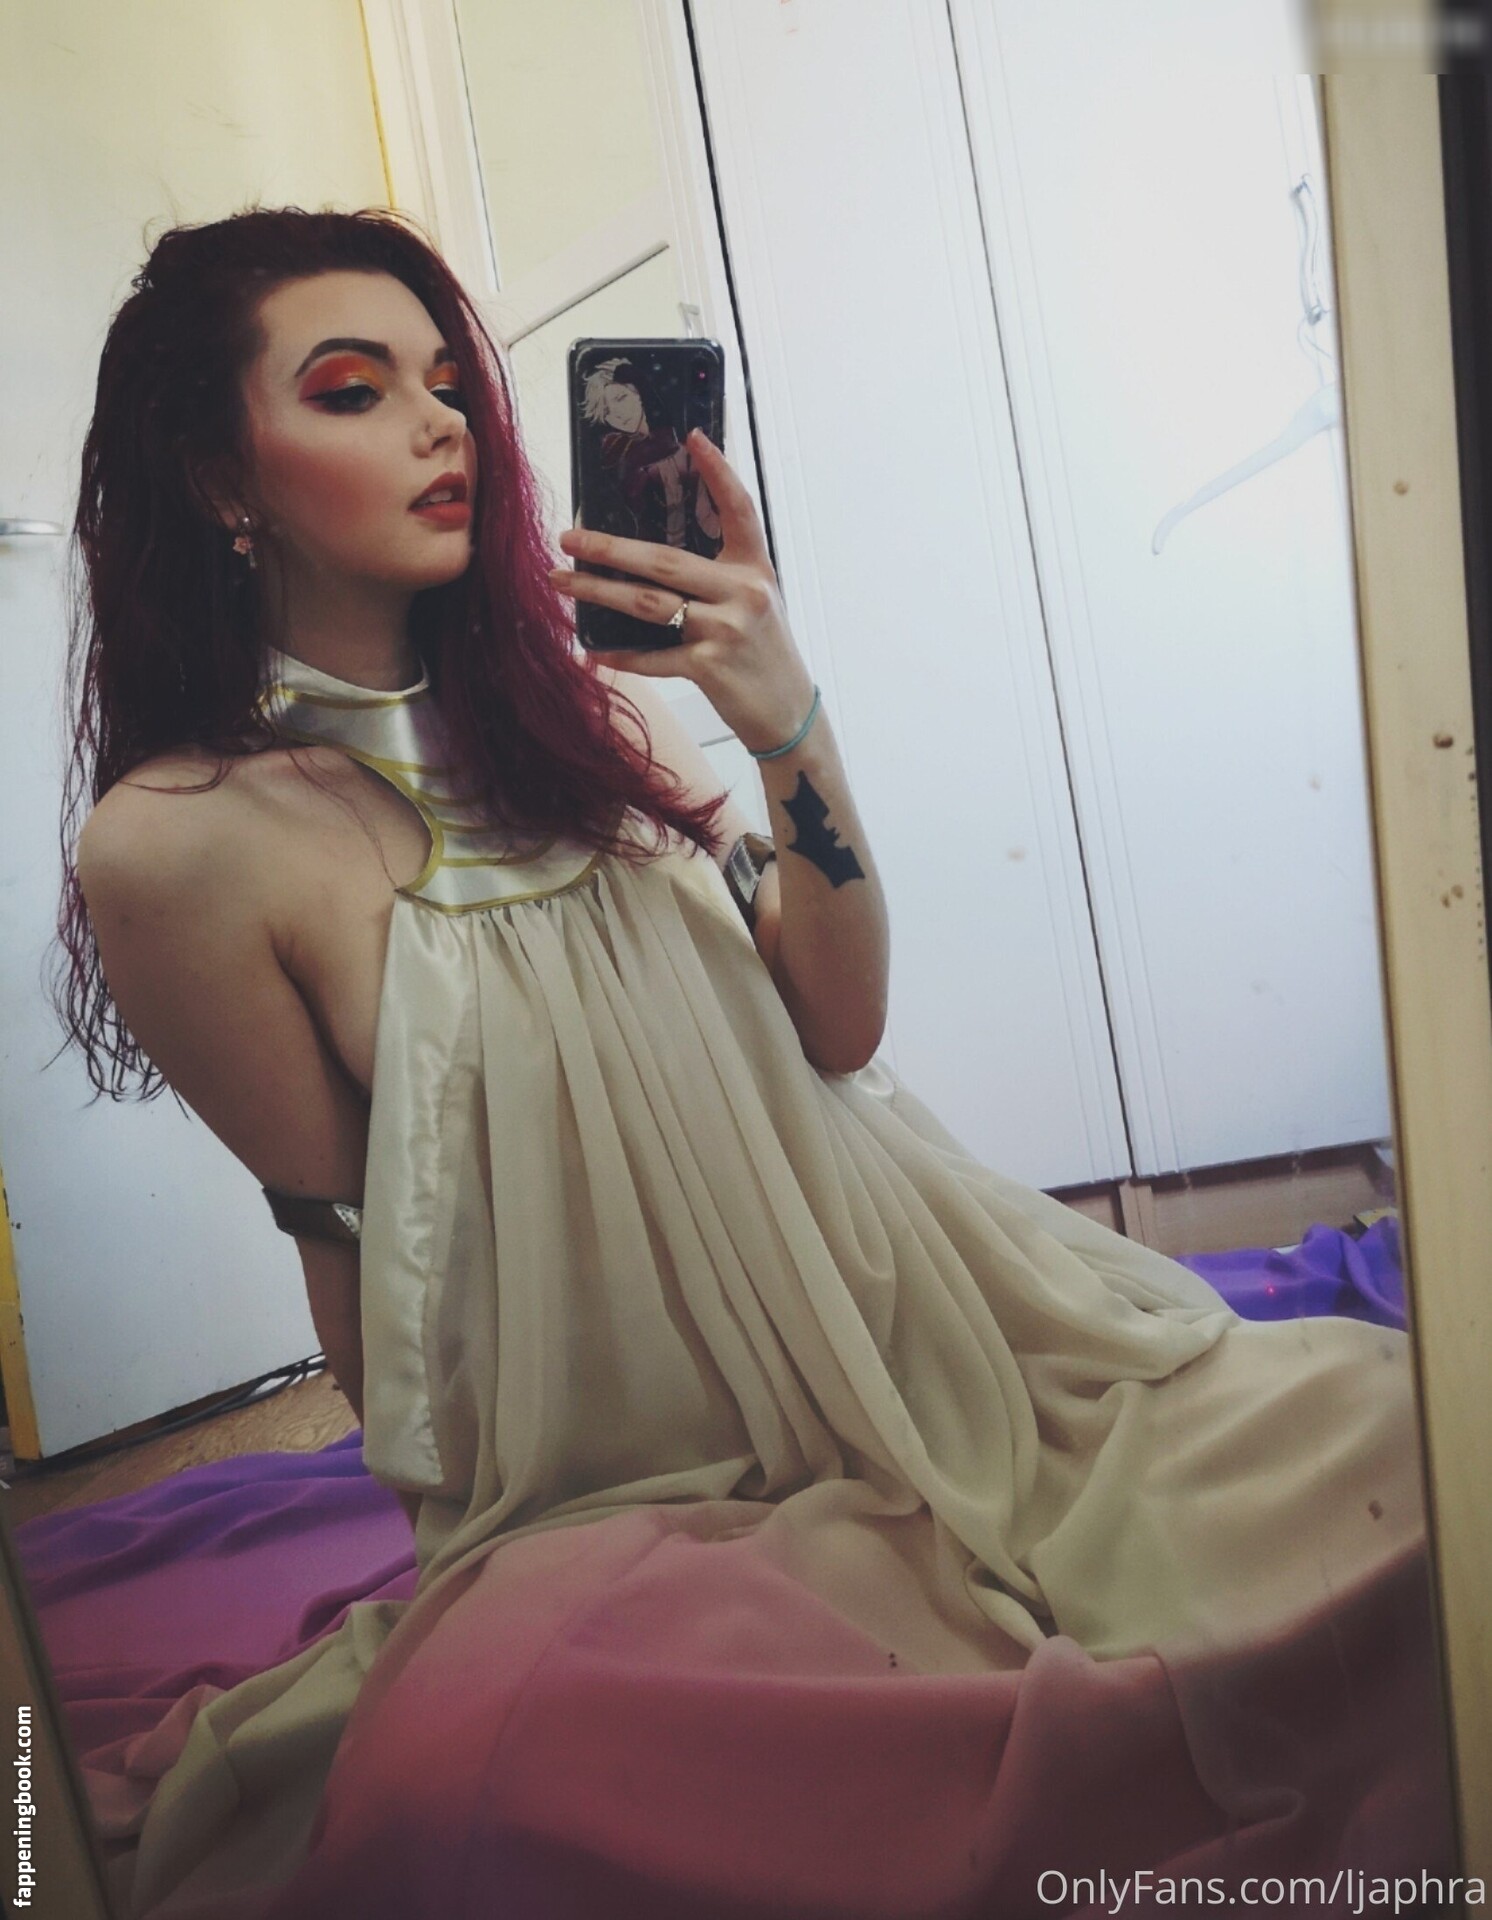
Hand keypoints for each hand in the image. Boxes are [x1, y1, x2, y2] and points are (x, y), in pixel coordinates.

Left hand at [547, 430, 815, 754]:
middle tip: (569, 537)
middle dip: (610, 547)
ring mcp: (725, 630)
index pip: (739, 509)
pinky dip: (620, 654)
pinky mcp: (709, 667)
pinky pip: (652, 656)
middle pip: (664, 560)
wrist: (787, 711)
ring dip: (598, 592)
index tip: (694, 438)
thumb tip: (653, 554)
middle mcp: (743, 593)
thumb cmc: (763, 652)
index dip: (718, 472)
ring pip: (648, 604)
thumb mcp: (754, 601)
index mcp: (754, 568)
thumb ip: (718, 574)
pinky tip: (592, 649)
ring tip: (562, 582)